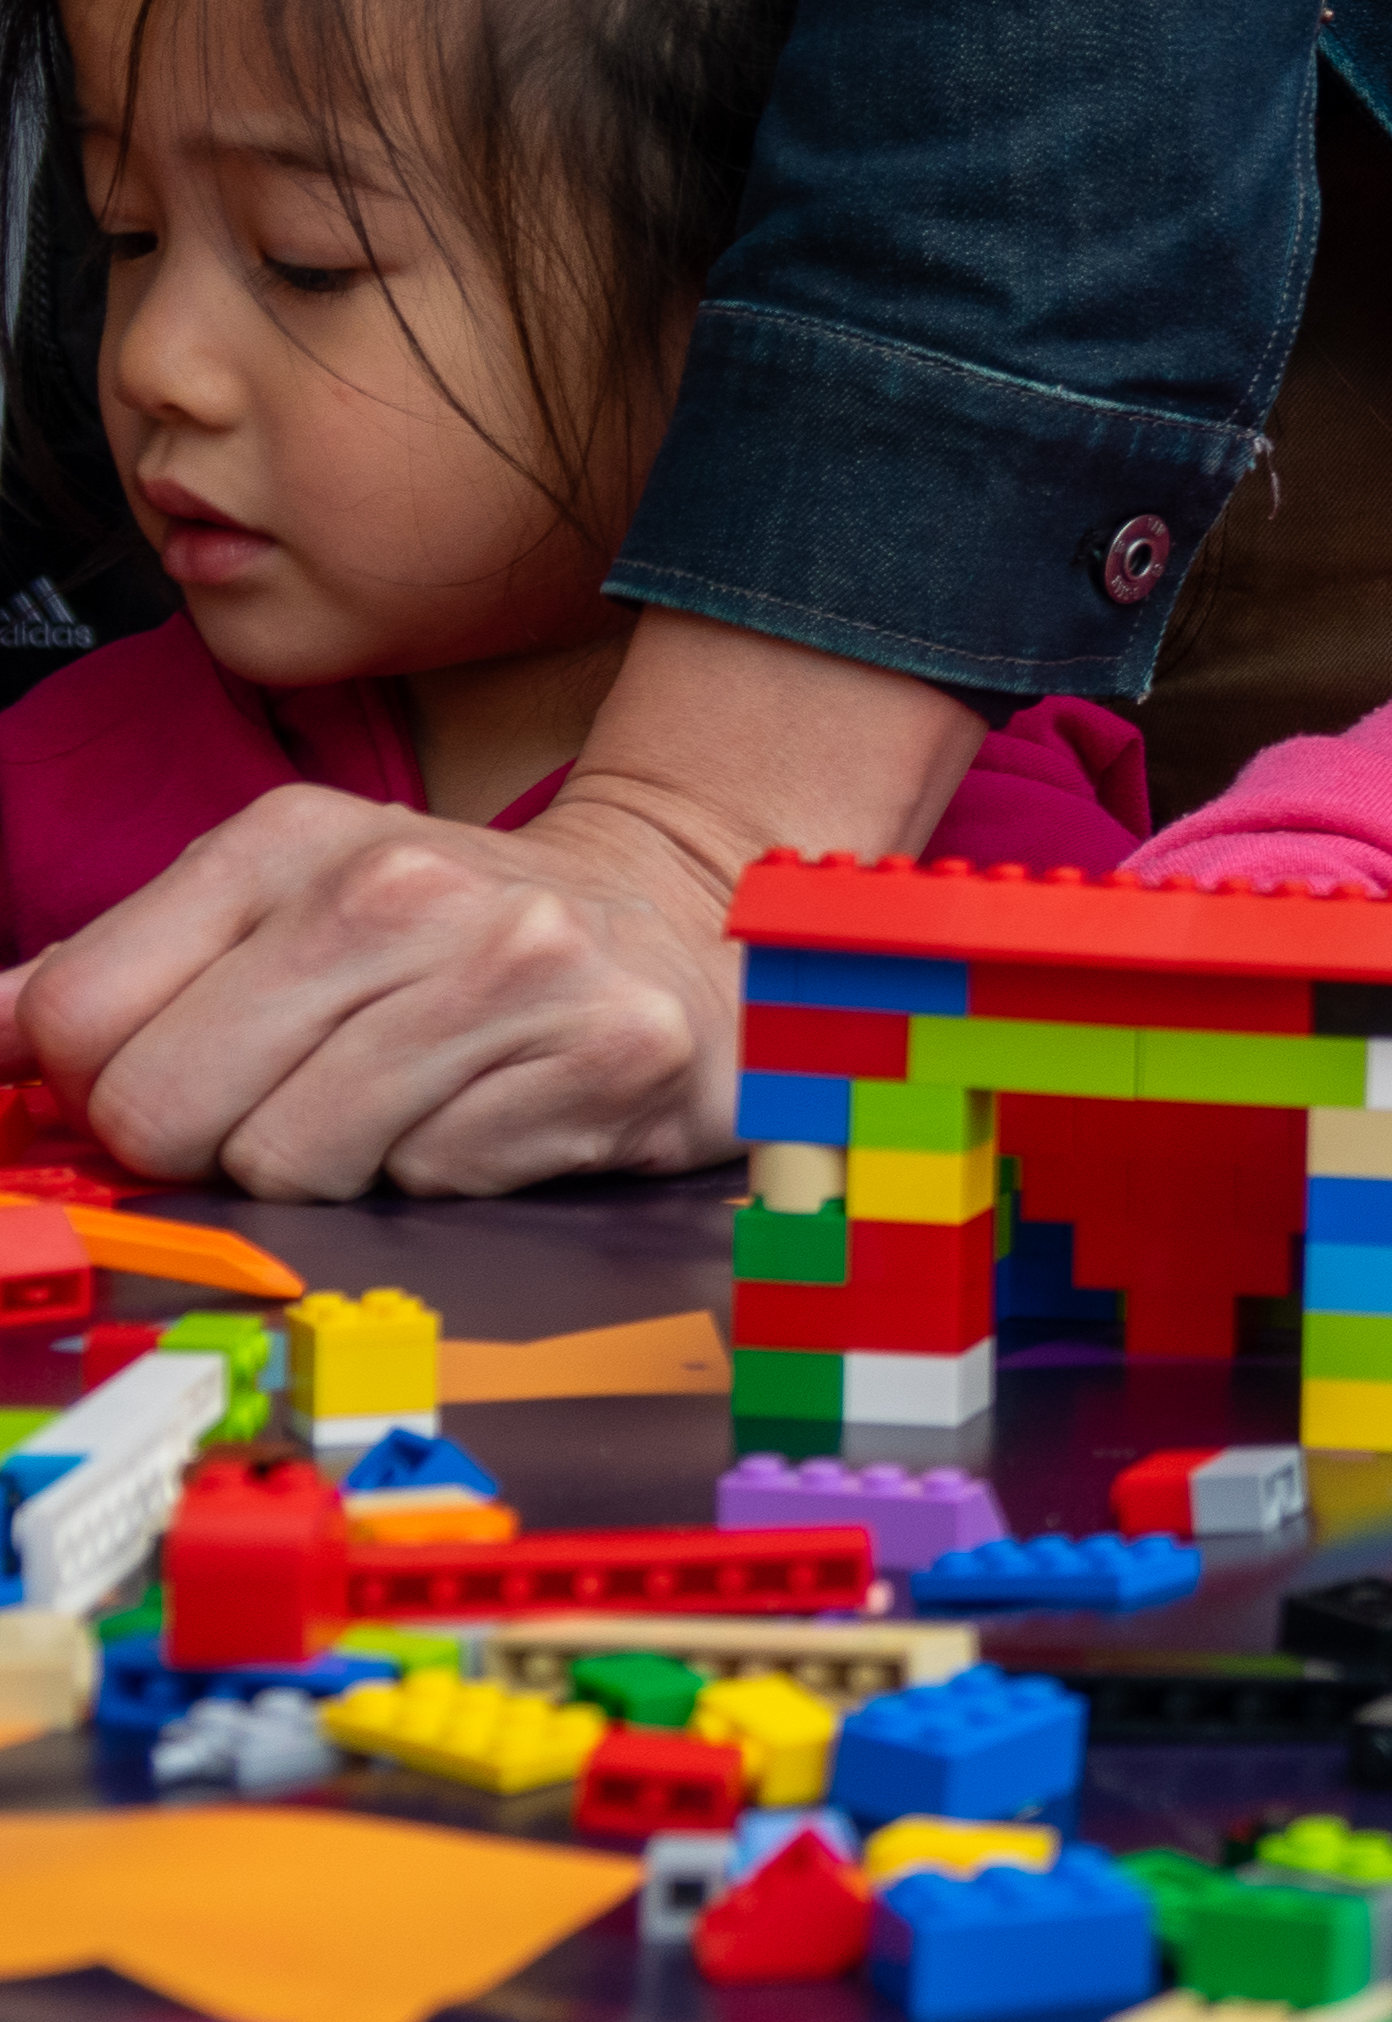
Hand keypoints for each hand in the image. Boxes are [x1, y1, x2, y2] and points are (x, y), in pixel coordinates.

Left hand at [3, 787, 731, 1192]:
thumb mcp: (285, 905)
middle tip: (298, 1102)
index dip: (100, 1090)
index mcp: (294, 838)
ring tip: (411, 1099)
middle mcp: (403, 888)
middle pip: (170, 1112)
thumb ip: (125, 970)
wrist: (677, 920)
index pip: (83, 1018)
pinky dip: (451, 1171)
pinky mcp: (608, 1054)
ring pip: (296, 1165)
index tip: (170, 1084)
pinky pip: (434, 1184)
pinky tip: (498, 1108)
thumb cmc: (455, 934)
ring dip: (338, 1165)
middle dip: (213, 1143)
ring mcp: (517, 968)